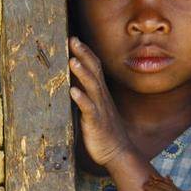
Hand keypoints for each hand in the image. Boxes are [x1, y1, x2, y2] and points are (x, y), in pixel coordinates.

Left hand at [68, 36, 130, 166]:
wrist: (118, 153)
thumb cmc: (104, 129)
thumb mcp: (95, 107)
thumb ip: (86, 93)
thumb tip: (72, 81)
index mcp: (100, 92)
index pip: (94, 67)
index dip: (85, 52)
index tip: (74, 38)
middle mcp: (101, 97)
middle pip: (94, 71)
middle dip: (84, 54)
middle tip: (73, 40)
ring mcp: (100, 109)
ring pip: (92, 87)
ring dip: (82, 73)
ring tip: (72, 61)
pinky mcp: (96, 123)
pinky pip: (89, 109)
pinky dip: (82, 99)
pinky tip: (73, 92)